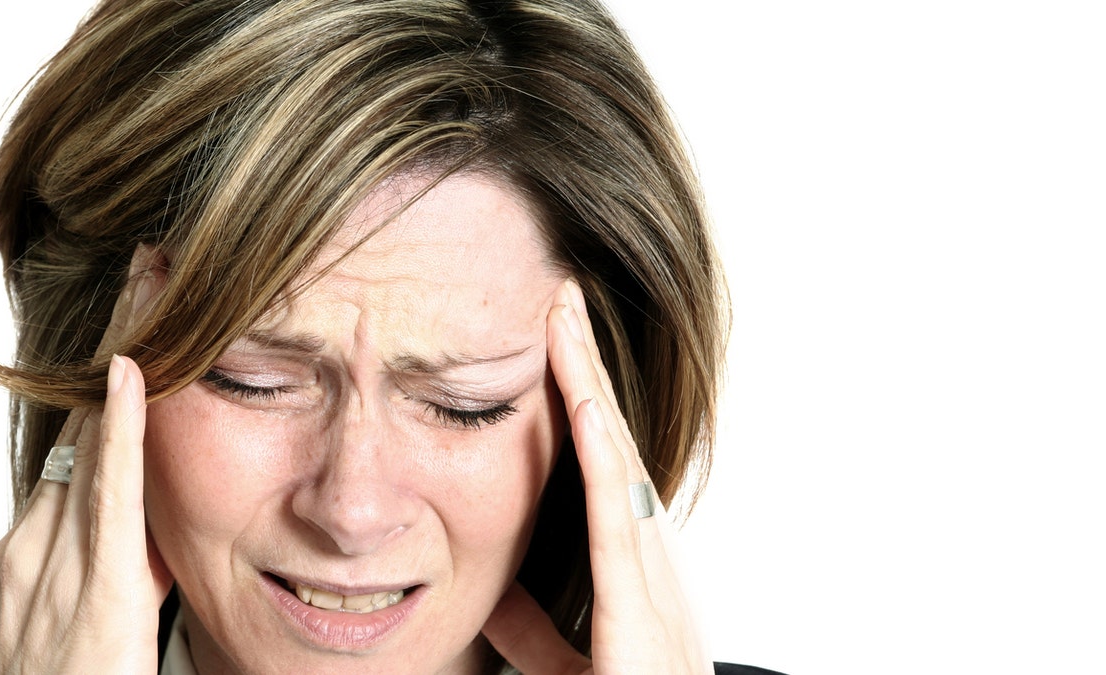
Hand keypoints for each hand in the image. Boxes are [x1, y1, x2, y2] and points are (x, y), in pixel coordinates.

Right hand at [0, 249, 172, 672]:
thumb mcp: (105, 609)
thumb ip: (130, 556)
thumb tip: (164, 516)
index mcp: (39, 545)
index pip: (82, 438)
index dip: (111, 372)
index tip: (141, 308)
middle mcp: (37, 542)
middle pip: (82, 420)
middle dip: (117, 343)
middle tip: (148, 267)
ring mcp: (56, 563)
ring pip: (92, 438)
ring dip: (123, 361)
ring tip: (150, 286)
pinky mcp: (99, 590)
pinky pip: (111, 496)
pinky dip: (121, 430)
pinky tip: (134, 374)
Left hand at [482, 280, 710, 673]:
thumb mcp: (569, 665)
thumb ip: (537, 631)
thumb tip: (493, 600)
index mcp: (631, 572)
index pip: (599, 466)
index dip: (577, 402)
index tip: (550, 343)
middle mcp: (648, 563)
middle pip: (610, 446)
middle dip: (584, 369)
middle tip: (560, 298)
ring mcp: (652, 581)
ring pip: (615, 463)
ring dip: (588, 386)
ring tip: (565, 317)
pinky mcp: (640, 610)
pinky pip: (617, 517)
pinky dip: (601, 454)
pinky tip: (580, 402)